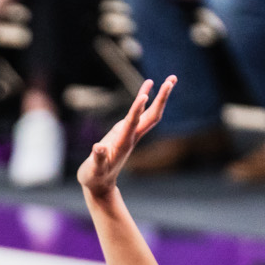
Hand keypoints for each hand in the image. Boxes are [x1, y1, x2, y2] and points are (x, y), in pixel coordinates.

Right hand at [78, 77, 175, 196]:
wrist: (101, 185)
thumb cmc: (94, 177)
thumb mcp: (93, 170)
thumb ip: (96, 159)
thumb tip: (97, 148)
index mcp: (122, 144)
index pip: (132, 124)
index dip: (137, 110)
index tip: (144, 96)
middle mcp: (131, 136)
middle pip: (152, 116)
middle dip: (162, 98)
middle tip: (172, 80)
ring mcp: (131, 133)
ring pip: (150, 113)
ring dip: (161, 96)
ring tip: (171, 79)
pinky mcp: (127, 131)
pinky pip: (140, 112)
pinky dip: (143, 98)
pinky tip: (147, 85)